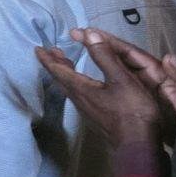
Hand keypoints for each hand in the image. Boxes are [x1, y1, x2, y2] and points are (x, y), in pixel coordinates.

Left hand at [37, 29, 168, 147]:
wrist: (137, 144)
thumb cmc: (131, 111)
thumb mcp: (120, 78)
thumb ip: (105, 56)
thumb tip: (88, 33)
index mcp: (81, 88)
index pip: (58, 70)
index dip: (48, 58)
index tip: (38, 49)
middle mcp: (79, 99)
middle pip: (60, 79)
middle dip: (55, 64)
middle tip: (50, 52)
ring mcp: (87, 110)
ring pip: (69, 88)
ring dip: (64, 74)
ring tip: (65, 63)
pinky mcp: (95, 116)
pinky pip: (78, 95)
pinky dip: (75, 83)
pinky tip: (83, 85)